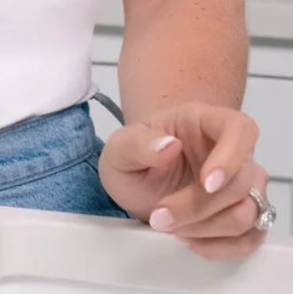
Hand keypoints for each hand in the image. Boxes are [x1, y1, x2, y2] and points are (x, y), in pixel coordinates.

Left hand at [99, 102, 269, 259]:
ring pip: (248, 213)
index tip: (206, 182)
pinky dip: (218, 247)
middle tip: (160, 216)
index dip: (231, 157)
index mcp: (205, 122)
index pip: (240, 129)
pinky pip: (248, 240)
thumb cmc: (135, 155)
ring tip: (168, 225)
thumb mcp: (120, 148)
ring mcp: (243, 187)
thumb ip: (137, 143)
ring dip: (207, 228)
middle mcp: (233, 152)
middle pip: (242, 182)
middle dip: (199, 206)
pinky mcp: (244, 219)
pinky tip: (188, 239)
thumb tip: (168, 145)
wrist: (139, 178)